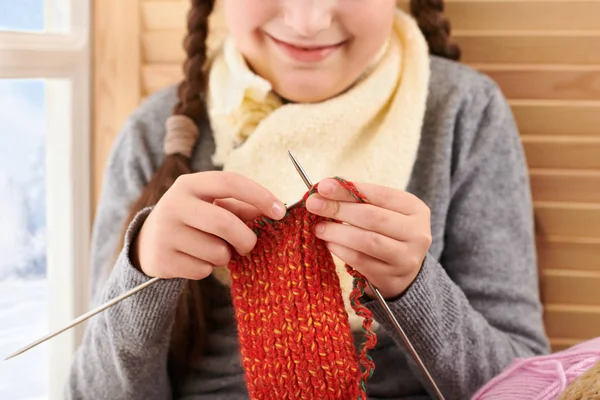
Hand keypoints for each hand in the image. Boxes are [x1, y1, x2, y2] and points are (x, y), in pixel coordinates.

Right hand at [132, 171, 286, 279]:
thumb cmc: (193, 219)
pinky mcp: (162, 260)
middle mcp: (173, 204)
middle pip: (225, 222)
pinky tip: (195, 259)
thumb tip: (275, 211)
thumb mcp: (211, 205)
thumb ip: (241, 207)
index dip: (259, 195)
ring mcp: (165, 233)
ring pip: (216, 251)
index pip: (230, 182)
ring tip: (213, 249)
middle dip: (246, 238)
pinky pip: (203, 270)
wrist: (148, 242)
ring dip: (224, 256)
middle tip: (249, 245)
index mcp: (189, 184)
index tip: (280, 211)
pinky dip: (208, 268)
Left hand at [305, 178, 431, 298]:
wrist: (402, 270)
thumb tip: (324, 189)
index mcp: (415, 209)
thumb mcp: (382, 211)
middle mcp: (417, 233)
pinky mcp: (392, 278)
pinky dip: (341, 250)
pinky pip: (361, 261)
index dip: (349, 190)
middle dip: (339, 209)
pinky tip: (329, 243)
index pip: (380, 195)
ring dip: (338, 232)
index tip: (323, 187)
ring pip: (367, 241)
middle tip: (314, 205)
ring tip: (318, 227)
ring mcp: (406, 258)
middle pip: (373, 217)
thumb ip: (358, 199)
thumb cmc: (386, 233)